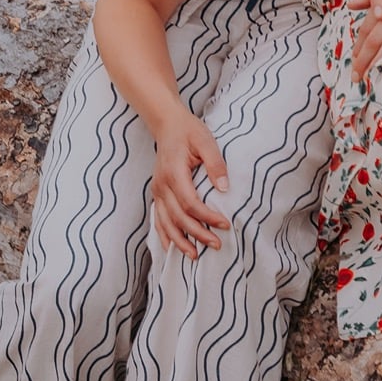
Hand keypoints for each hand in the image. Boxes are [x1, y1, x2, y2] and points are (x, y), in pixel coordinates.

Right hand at [151, 110, 230, 259]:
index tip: (224, 225)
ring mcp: (157, 190)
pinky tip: (171, 248)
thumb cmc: (188, 131)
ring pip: (165, 222)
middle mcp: (162, 185)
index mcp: (174, 172)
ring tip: (196, 256)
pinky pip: (157, 218)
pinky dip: (163, 235)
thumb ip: (215, 164)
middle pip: (178, 217)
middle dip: (197, 234)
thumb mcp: (206, 141)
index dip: (207, 217)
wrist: (167, 125)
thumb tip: (224, 188)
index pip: (190, 203)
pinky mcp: (157, 193)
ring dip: (180, 241)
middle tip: (216, 245)